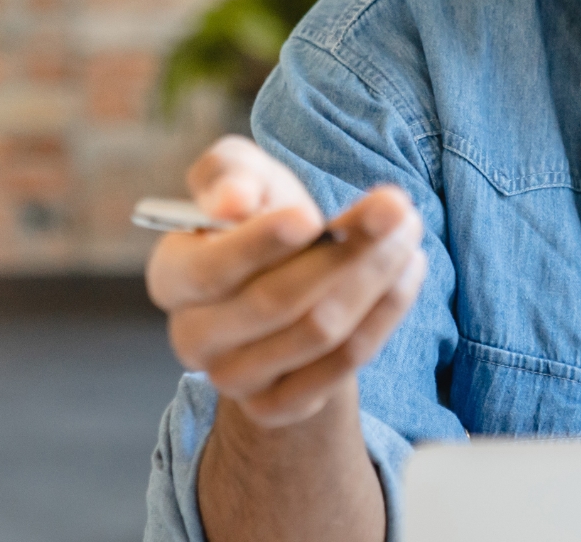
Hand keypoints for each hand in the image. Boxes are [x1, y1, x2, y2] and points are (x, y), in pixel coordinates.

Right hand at [146, 136, 427, 427]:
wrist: (289, 282)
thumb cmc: (260, 214)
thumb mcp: (240, 175)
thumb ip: (228, 174)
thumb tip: (233, 204)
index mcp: (172, 277)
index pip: (209, 270)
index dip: (258, 245)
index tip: (310, 216)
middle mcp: (193, 337)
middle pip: (274, 302)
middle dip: (343, 252)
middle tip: (396, 209)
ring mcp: (234, 379)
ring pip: (317, 332)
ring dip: (374, 278)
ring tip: (408, 233)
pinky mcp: (278, 406)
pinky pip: (342, 365)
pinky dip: (384, 315)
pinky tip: (408, 273)